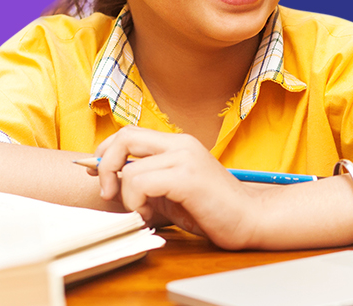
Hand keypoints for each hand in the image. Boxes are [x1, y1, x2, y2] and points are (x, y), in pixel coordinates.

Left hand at [90, 126, 262, 248]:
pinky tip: (149, 215)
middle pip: (125, 136)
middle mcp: (181, 144)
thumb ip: (147, 181)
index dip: (107, 153)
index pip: (130, 133)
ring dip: (125, 196)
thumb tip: (111, 177)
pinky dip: (135, 203)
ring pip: (129, 168)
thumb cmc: (213, 209)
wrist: (251, 219)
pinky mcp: (186, 177)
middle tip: (109, 192)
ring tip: (142, 212)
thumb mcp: (172, 192)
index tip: (101, 177)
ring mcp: (185, 158)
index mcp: (179, 144)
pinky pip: (140, 183)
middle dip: (105, 165)